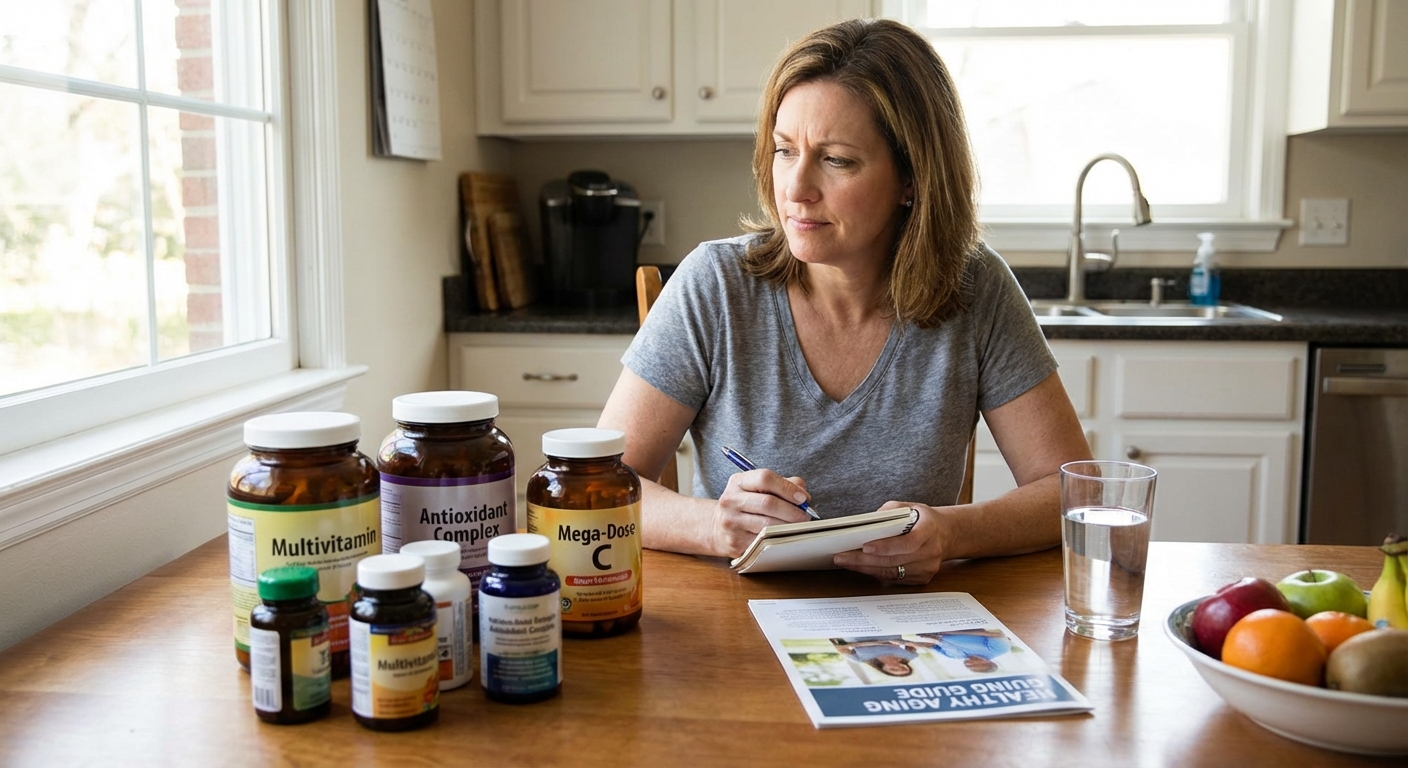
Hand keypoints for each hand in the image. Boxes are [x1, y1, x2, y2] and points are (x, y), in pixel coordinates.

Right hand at [709, 470, 812, 557]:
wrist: (717, 528)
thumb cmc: (745, 505)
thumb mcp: (757, 489)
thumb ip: (782, 485)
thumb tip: (804, 496)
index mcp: (738, 482)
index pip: (765, 478)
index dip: (787, 488)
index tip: (803, 498)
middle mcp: (731, 500)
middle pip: (769, 503)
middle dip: (793, 511)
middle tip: (805, 516)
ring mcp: (731, 522)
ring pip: (768, 525)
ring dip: (789, 527)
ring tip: (798, 527)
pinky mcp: (735, 542)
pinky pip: (764, 541)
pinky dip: (779, 539)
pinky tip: (784, 537)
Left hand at [832, 501, 950, 584]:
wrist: (947, 534)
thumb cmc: (924, 519)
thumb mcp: (910, 507)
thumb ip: (890, 511)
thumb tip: (868, 521)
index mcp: (930, 530)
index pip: (909, 542)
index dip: (887, 546)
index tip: (865, 546)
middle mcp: (931, 551)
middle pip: (895, 560)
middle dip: (865, 559)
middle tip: (843, 556)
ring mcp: (928, 568)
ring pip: (892, 572)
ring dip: (866, 568)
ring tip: (846, 562)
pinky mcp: (922, 579)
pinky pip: (895, 578)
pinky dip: (876, 573)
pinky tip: (861, 567)